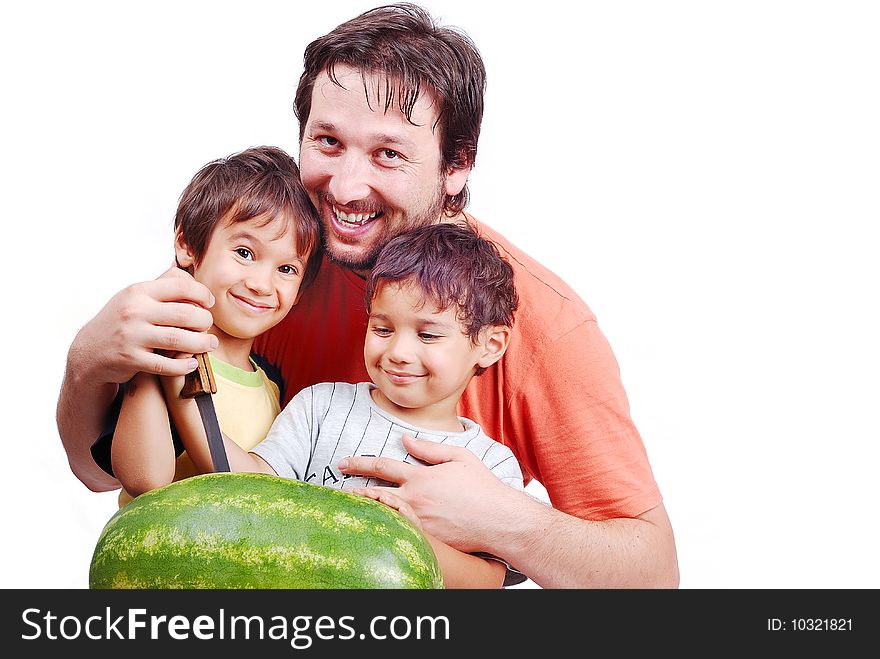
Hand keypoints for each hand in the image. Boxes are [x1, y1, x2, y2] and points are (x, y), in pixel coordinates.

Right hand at [72, 263, 216, 383]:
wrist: (89, 351)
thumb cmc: (121, 321)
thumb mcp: (134, 297)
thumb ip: (161, 285)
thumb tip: (188, 274)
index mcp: (139, 292)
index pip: (180, 286)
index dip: (202, 294)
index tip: (208, 303)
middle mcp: (135, 311)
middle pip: (185, 314)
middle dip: (205, 321)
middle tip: (209, 326)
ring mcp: (132, 336)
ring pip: (179, 339)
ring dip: (201, 343)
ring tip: (210, 344)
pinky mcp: (131, 359)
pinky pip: (166, 364)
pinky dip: (184, 365)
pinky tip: (192, 362)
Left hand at [339, 434, 518, 552]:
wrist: (498, 519)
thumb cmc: (482, 486)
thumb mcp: (458, 457)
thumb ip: (429, 448)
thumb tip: (405, 439)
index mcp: (421, 477)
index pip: (382, 466)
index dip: (360, 462)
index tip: (343, 462)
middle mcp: (415, 499)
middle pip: (374, 493)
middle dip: (353, 489)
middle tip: (337, 489)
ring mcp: (418, 522)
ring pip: (384, 515)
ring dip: (366, 510)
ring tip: (350, 508)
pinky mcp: (425, 539)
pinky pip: (400, 532)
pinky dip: (386, 527)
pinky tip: (375, 526)